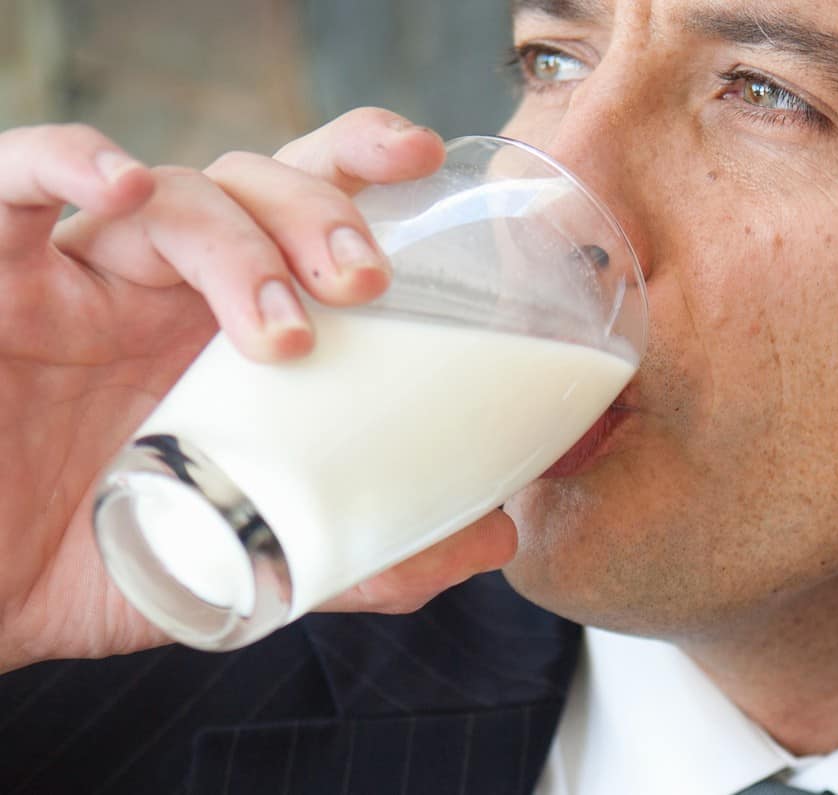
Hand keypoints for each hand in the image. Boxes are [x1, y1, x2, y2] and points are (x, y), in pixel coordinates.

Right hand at [0, 109, 516, 672]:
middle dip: (323, 214)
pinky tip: (117, 184)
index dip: (360, 166)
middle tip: (367, 286)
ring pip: (170, 194)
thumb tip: (491, 539)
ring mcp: (81, 278)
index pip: (303, 208)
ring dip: (239, 243)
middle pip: (255, 185)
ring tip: (282, 335)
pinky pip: (10, 186)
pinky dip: (63, 162)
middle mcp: (165, 284)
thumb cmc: (108, 561)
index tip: (425, 160)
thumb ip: (363, 556)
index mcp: (229, 323)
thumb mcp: (247, 561)